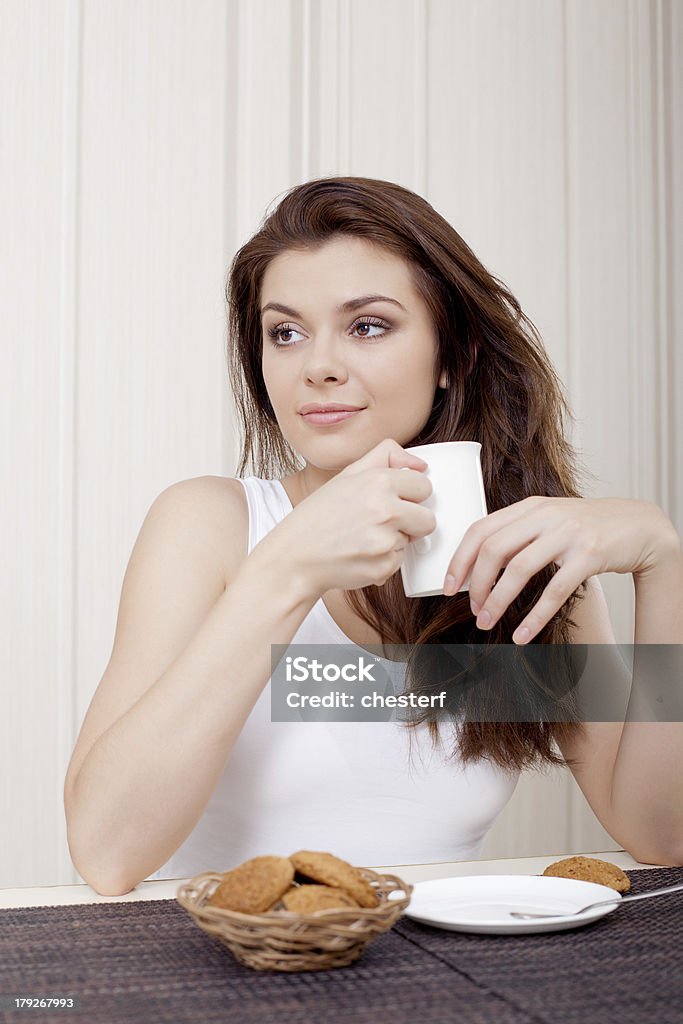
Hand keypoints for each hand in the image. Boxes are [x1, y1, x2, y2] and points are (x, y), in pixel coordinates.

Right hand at [259, 438, 436, 597]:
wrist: (296, 556)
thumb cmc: (320, 516)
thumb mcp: (348, 474)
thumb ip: (385, 457)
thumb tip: (421, 464)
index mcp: (379, 482)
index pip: (424, 485)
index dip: (410, 494)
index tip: (394, 499)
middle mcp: (385, 510)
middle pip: (428, 519)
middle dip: (411, 522)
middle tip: (382, 522)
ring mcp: (386, 541)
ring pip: (412, 541)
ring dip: (394, 541)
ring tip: (364, 537)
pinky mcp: (384, 566)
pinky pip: (399, 561)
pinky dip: (383, 560)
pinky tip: (361, 553)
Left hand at [442, 496, 678, 643]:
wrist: (638, 526)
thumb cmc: (587, 527)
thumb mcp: (549, 519)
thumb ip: (518, 534)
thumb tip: (477, 566)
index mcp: (529, 506)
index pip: (481, 529)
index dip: (460, 559)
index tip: (448, 586)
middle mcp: (545, 515)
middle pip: (494, 549)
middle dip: (476, 584)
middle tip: (472, 608)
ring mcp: (568, 533)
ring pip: (519, 570)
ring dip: (497, 601)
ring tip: (487, 622)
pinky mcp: (589, 555)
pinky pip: (554, 591)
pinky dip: (534, 616)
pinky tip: (522, 635)